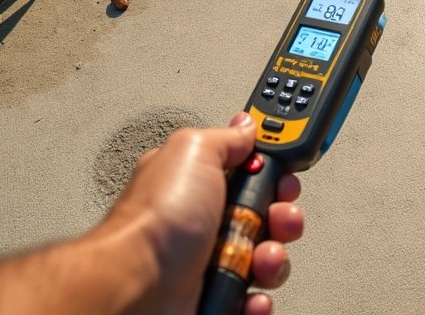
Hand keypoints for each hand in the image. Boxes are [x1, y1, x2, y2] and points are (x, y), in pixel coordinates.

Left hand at [97, 113, 302, 314]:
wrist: (138, 285)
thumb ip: (225, 138)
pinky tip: (250, 291)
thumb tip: (246, 127)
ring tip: (260, 260)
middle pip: (267, 214)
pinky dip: (258, 298)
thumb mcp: (194, 151)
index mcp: (200, 181)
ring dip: (273, 258)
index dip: (274, 172)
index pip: (251, 170)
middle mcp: (206, 220)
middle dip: (282, 217)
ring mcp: (210, 260)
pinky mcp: (214, 294)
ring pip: (266, 257)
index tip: (285, 177)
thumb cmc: (156, 219)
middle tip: (276, 218)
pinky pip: (253, 296)